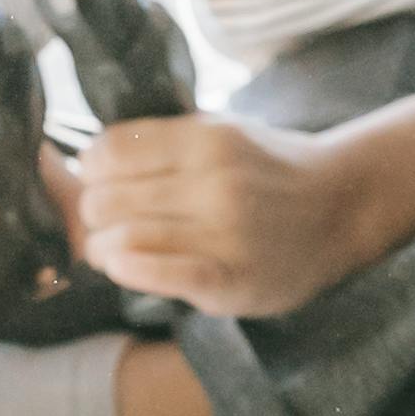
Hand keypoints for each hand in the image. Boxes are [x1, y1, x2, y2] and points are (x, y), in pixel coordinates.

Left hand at [64, 64, 414, 315]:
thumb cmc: (265, 170)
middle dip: (94, 213)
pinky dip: (129, 270)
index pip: (107, 152)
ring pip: (121, 239)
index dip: (92, 170)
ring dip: (105, 248)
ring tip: (118, 247)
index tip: (104, 180)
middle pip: (105, 199)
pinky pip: (156, 275)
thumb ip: (154, 145)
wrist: (343, 206)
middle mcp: (216, 182)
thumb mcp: (216, 135)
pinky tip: (129, 265)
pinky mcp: (230, 280)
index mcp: (206, 138)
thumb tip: (71, 162)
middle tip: (109, 220)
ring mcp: (226, 233)